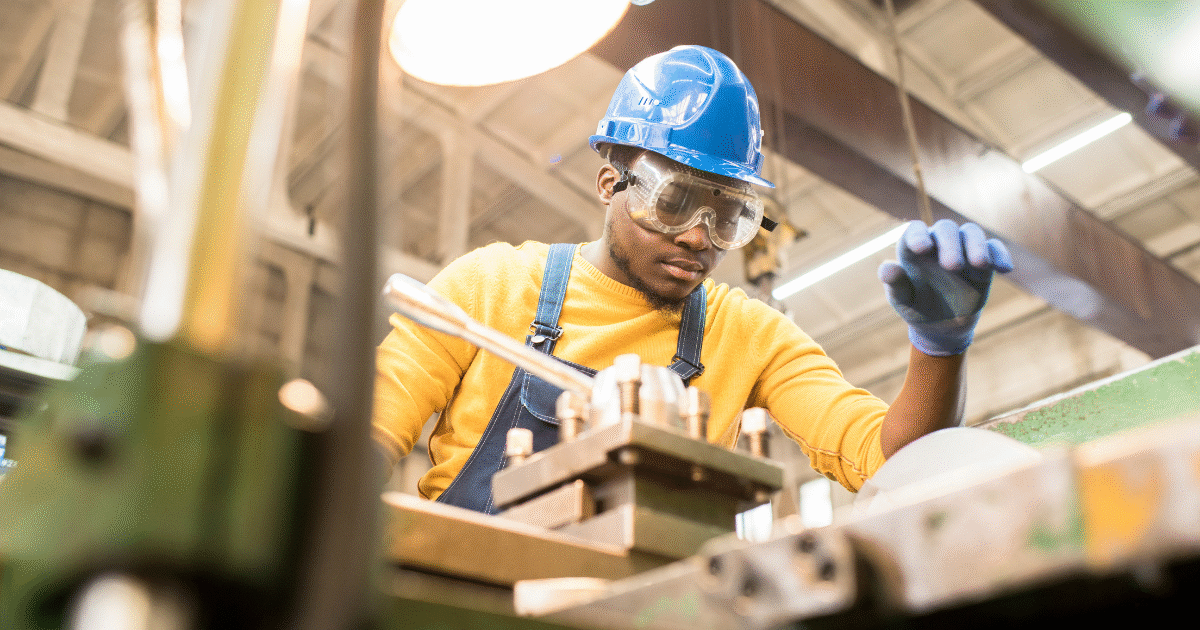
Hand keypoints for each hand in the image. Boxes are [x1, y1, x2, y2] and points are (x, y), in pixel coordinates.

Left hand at [878, 220, 1012, 355]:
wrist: (941, 326)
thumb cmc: (917, 308)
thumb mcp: (903, 301)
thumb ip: (896, 285)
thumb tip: (887, 269)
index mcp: (914, 250)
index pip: (914, 230)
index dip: (917, 235)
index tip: (922, 249)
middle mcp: (938, 244)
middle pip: (945, 229)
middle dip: (950, 244)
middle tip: (953, 266)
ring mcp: (962, 249)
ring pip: (971, 232)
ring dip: (976, 245)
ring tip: (979, 264)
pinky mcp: (983, 261)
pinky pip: (994, 249)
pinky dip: (999, 255)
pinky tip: (1004, 269)